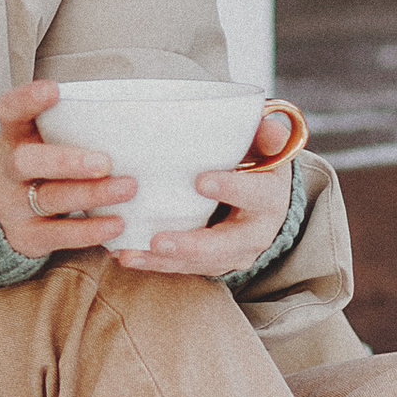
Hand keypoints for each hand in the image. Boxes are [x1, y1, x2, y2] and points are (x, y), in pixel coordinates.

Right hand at [0, 77, 130, 258]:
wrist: (2, 214)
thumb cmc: (42, 167)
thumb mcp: (42, 141)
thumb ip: (72, 128)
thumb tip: (132, 118)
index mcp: (14, 136)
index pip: (10, 111)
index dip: (27, 100)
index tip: (53, 90)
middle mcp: (9, 170)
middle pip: (27, 162)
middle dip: (66, 161)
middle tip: (104, 162)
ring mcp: (15, 205)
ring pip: (51, 198)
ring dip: (92, 194)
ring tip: (127, 188)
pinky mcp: (28, 236)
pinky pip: (59, 235)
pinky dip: (90, 230)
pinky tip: (117, 223)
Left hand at [112, 101, 303, 277]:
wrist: (265, 204)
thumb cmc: (258, 166)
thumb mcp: (266, 148)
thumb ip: (267, 136)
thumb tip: (271, 127)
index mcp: (269, 199)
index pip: (254, 194)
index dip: (230, 189)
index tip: (200, 181)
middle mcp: (256, 233)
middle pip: (225, 244)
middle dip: (191, 245)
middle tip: (158, 240)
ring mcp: (234, 254)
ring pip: (199, 263)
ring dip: (164, 261)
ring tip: (130, 254)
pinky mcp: (213, 264)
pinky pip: (183, 268)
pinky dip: (154, 264)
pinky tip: (126, 255)